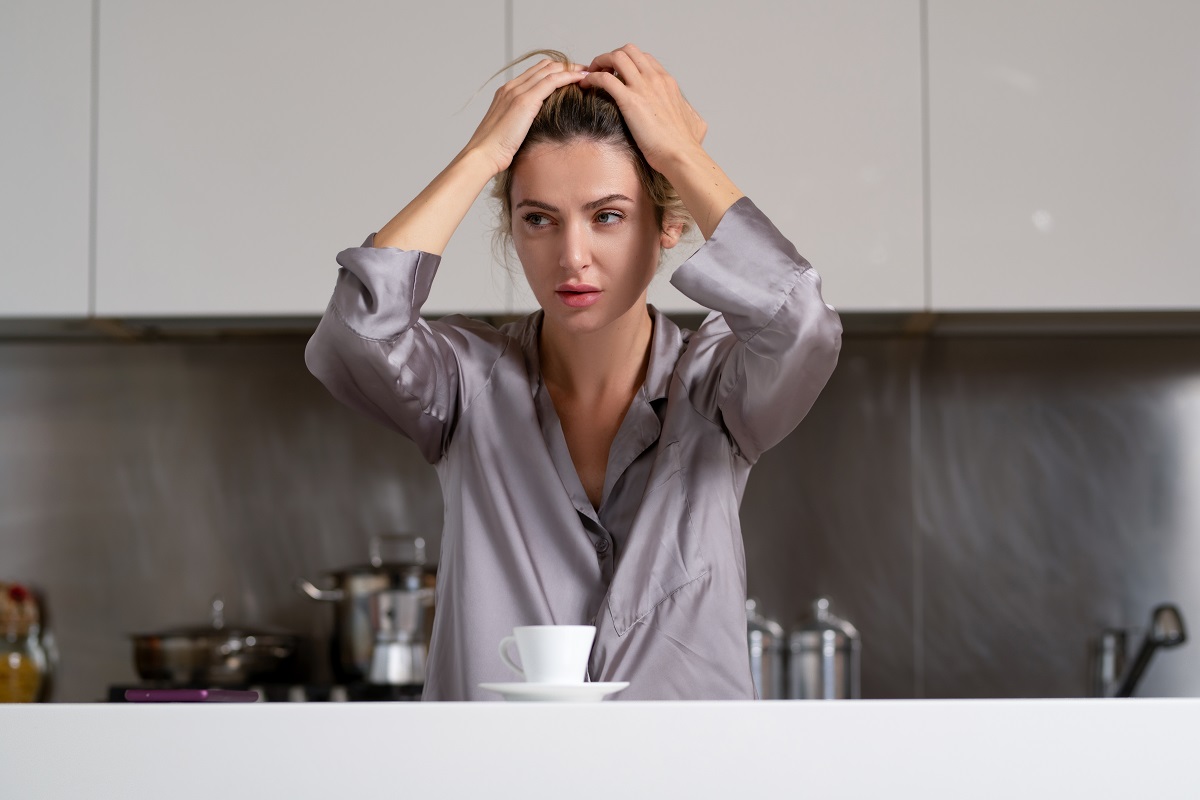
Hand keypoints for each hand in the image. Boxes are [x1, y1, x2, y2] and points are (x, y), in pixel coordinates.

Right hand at [461, 59, 586, 174]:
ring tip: (588, 72)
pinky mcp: (525, 100)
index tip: (571, 76)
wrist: (483, 155)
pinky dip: (569, 76)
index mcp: (506, 93)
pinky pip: (552, 81)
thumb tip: (534, 133)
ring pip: (550, 70)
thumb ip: (520, 124)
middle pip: (544, 66)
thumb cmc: (494, 151)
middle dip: (566, 66)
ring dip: (571, 69)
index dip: (555, 71)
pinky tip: (582, 78)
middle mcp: (511, 87)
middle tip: (584, 71)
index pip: (535, 73)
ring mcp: (517, 92)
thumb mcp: (509, 132)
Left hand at [579, 44, 706, 174]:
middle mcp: (655, 79)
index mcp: (667, 82)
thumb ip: (688, 111)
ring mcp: (643, 87)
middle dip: (611, 57)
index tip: (617, 75)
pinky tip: (586, 87)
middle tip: (601, 72)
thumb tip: (689, 114)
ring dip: (599, 62)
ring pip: (616, 57)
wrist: (681, 155)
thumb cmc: (686, 144)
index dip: (627, 63)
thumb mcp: (695, 121)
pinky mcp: (630, 101)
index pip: (644, 59)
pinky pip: (604, 78)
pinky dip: (592, 78)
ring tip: (591, 76)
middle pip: (628, 51)